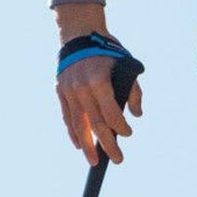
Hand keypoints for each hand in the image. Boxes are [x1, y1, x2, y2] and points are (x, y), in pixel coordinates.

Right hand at [52, 5, 143, 163]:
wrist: (79, 34)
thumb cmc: (108, 51)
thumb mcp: (127, 65)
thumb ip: (133, 91)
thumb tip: (136, 115)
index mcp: (99, 81)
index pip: (111, 113)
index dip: (121, 127)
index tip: (128, 134)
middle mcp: (81, 88)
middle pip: (95, 124)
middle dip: (107, 144)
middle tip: (117, 159)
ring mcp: (68, 90)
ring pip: (78, 124)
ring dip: (87, 145)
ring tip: (94, 161)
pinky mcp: (60, 91)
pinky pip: (67, 116)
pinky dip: (73, 132)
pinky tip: (80, 145)